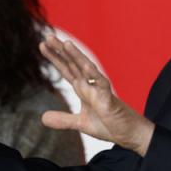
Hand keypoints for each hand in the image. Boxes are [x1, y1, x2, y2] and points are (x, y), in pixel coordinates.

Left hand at [40, 36, 154, 156]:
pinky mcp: (109, 98)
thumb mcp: (80, 123)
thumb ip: (62, 119)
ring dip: (77, 56)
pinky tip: (86, 65)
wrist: (128, 134)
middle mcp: (90, 85)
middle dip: (61, 51)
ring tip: (66, 44)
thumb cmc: (109, 124)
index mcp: (83, 89)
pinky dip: (93, 74)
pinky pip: (101, 83)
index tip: (42, 45)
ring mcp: (99, 90)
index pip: (66, 69)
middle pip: (73, 64)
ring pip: (87, 69)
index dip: (55, 58)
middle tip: (48, 36)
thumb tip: (42, 117)